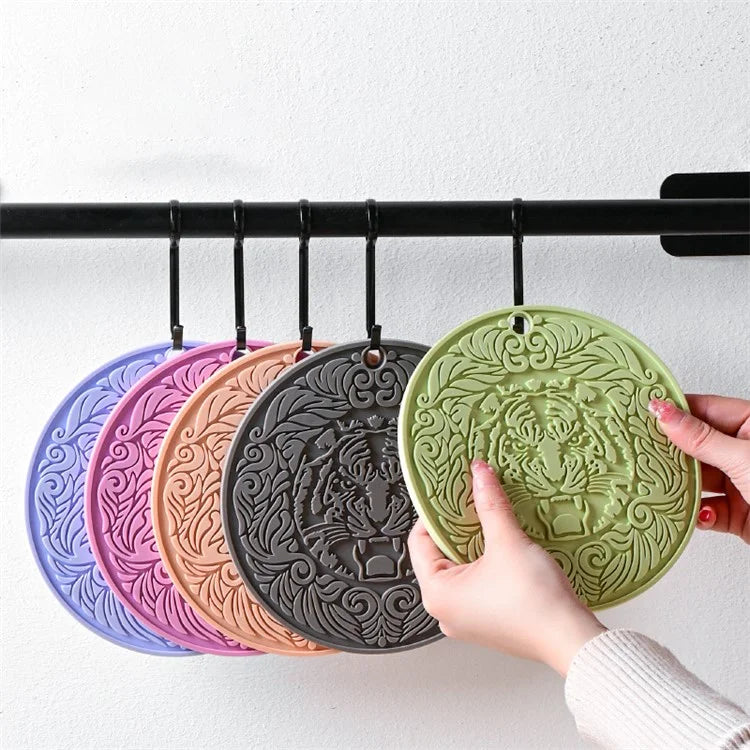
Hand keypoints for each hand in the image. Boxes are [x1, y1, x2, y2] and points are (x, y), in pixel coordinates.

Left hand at [408, 460, 605, 675]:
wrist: (570, 639)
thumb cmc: (535, 605)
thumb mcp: (507, 542)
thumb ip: (490, 504)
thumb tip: (480, 475)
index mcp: (437, 595)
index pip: (419, 541)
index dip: (434, 514)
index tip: (450, 494)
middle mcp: (446, 610)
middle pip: (440, 553)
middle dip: (458, 526)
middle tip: (472, 501)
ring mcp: (467, 618)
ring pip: (461, 567)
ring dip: (475, 543)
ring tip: (489, 520)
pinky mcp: (488, 620)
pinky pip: (477, 582)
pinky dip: (487, 562)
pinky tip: (504, 546)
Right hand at [649, 395, 749, 542]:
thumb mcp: (743, 457)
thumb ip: (700, 437)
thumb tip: (664, 412)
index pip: (704, 410)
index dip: (673, 411)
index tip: (642, 411)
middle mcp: (744, 452)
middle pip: (695, 446)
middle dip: (671, 452)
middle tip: (640, 449)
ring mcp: (741, 483)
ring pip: (697, 480)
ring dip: (680, 487)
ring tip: (661, 484)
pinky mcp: (738, 514)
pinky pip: (706, 510)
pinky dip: (696, 514)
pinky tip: (692, 513)